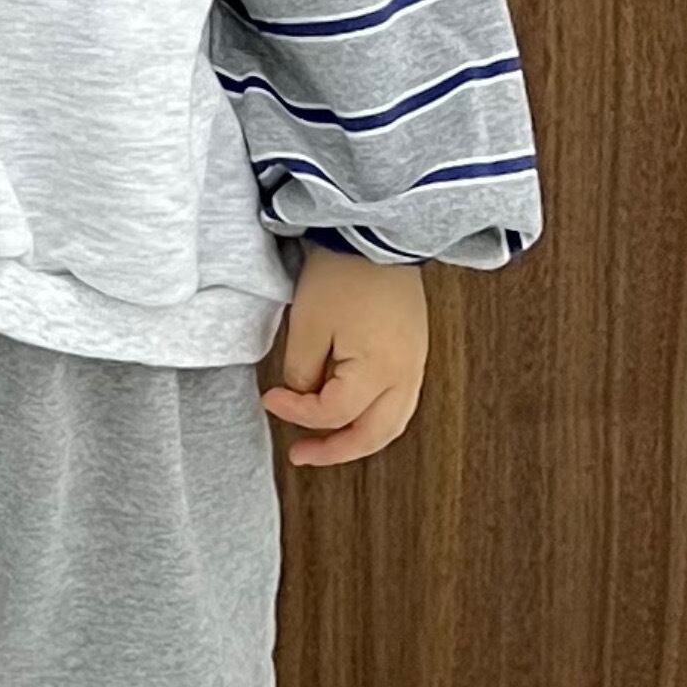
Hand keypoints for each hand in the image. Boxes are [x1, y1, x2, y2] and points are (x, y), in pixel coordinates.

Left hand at [260, 243, 427, 466]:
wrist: (375, 232)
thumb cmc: (343, 273)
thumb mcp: (309, 325)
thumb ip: (303, 371)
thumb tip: (304, 394)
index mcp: (380, 370)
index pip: (333, 413)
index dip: (296, 412)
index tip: (270, 399)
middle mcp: (406, 374)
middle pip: (374, 434)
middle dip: (335, 451)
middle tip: (301, 454)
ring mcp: (415, 363)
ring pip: (391, 423)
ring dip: (357, 438)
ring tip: (325, 442)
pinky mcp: (414, 350)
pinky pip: (398, 400)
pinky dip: (373, 415)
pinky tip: (349, 410)